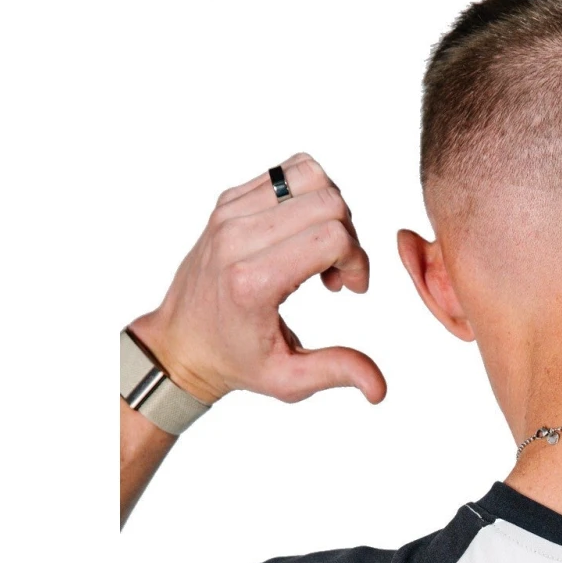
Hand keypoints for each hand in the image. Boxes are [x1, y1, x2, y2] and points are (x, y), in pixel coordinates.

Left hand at [128, 154, 386, 404]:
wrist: (182, 341)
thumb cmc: (236, 360)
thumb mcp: (288, 380)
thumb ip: (336, 373)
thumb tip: (380, 389)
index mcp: (253, 281)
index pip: (331, 236)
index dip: (357, 260)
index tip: (349, 288)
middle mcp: (238, 238)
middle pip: (328, 201)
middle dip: (350, 236)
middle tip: (338, 273)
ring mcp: (229, 213)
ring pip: (309, 175)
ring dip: (331, 210)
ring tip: (322, 248)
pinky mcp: (228, 200)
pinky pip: (287, 173)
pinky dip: (309, 198)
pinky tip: (303, 234)